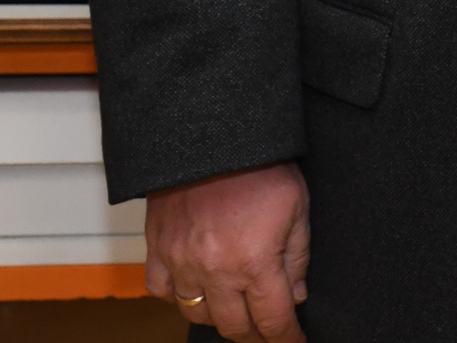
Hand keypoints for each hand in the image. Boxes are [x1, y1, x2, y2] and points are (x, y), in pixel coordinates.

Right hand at [144, 161, 310, 340]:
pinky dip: (178, 296)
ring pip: (197, 315)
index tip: (294, 342)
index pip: (273, 319)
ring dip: (220, 318)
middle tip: (268, 328)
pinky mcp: (158, 248)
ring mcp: (182, 262)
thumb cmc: (260, 164)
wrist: (212, 133)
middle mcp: (215, 270)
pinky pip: (161, 290)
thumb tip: (295, 295)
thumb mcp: (298, 206)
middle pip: (235, 327)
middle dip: (256, 334)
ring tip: (236, 308)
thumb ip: (298, 256)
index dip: (286, 338)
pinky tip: (196, 287)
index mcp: (255, 261)